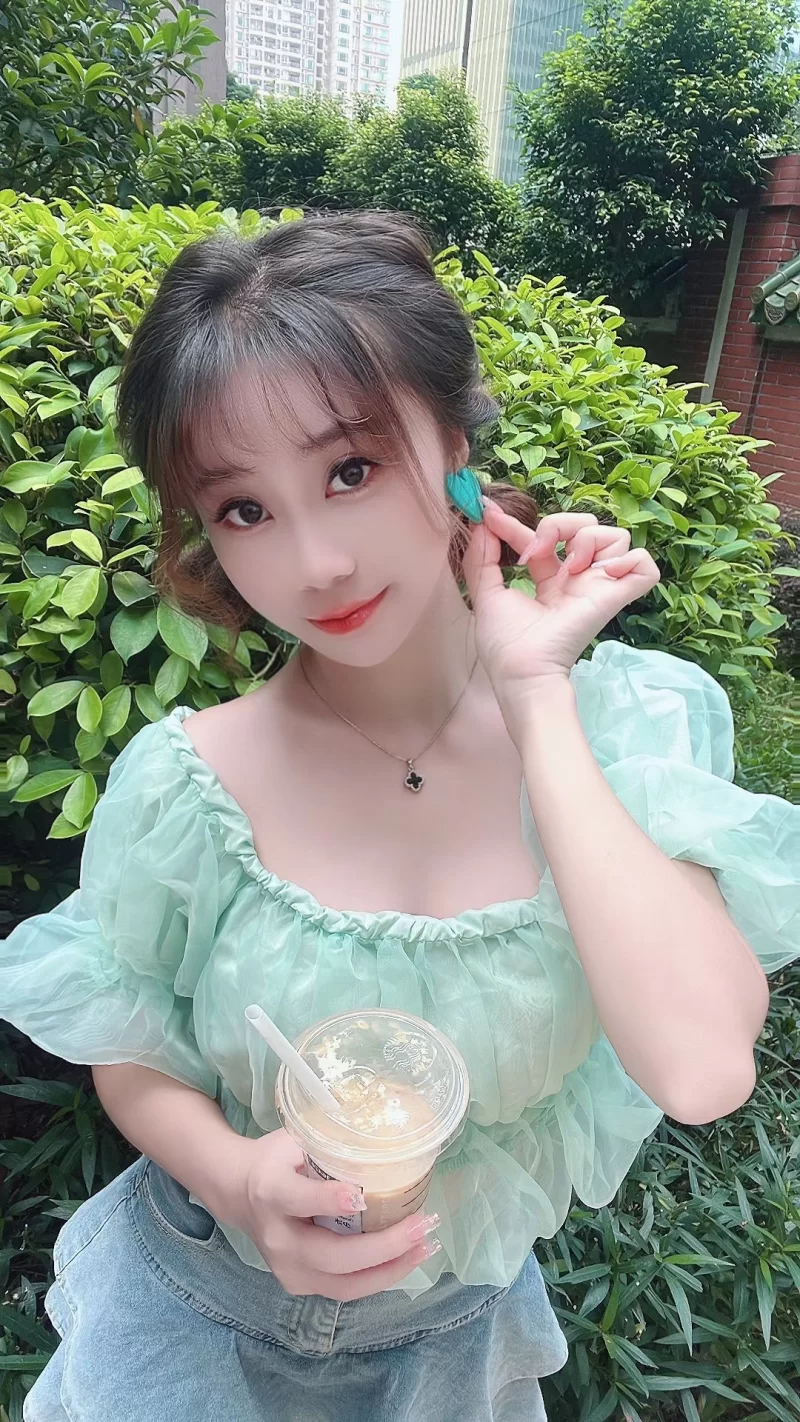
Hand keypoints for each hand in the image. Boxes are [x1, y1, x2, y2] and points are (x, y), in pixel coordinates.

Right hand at [219, 1129, 438, 1300]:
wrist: (238, 1192)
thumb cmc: (277, 1159)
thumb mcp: (294, 1139)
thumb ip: (328, 1141)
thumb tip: (383, 1130)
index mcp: (271, 1191)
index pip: (297, 1199)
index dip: (327, 1200)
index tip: (359, 1196)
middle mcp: (277, 1238)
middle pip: (331, 1255)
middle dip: (382, 1247)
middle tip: (421, 1225)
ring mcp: (287, 1269)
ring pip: (343, 1283)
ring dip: (389, 1269)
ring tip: (425, 1246)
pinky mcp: (299, 1284)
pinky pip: (345, 1288)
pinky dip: (380, 1277)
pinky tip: (408, 1258)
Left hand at [463, 503, 659, 728]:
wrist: (523, 669)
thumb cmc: (504, 643)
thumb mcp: (485, 594)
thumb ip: (481, 559)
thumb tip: (481, 523)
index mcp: (549, 580)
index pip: (543, 538)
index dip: (517, 524)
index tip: (491, 516)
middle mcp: (578, 580)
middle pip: (586, 525)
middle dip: (558, 524)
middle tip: (537, 553)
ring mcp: (598, 586)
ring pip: (616, 536)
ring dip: (589, 540)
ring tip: (570, 568)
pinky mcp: (615, 597)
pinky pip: (645, 566)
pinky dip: (630, 560)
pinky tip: (603, 573)